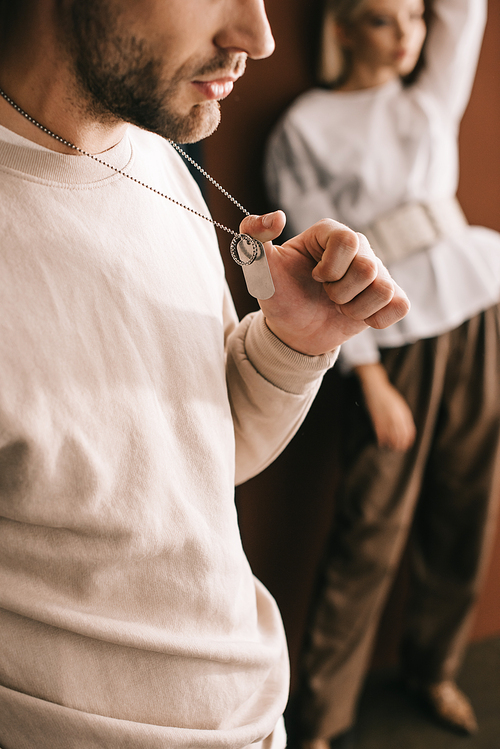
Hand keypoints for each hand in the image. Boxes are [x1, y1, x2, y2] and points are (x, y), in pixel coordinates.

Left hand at [240, 212, 409, 355]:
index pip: (347, 241)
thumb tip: (277, 216)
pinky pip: (400, 306)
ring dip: (355, 308)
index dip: (330, 269)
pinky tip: (358, 315)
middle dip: (340, 293)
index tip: (314, 276)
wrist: (293, 331)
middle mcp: (358, 247)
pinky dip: (376, 319)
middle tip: (326, 294)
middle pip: (367, 268)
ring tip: (339, 305)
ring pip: (384, 290)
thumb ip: (252, 237)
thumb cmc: (280, 295)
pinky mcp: (390, 296)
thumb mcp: (258, 269)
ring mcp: (377, 271)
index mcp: (329, 233)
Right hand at [356, 363, 416, 450]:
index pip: (409, 432)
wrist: (375, 386)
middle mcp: (396, 417)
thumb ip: (404, 416)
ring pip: (391, 438)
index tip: (406, 445)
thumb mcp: (400, 404)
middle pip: (401, 437)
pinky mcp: (376, 420)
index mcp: (404, 413)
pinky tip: (381, 444)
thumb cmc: (387, 395)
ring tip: (390, 448)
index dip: (408, 441)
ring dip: (391, 445)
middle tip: (397, 449)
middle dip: (400, 445)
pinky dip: (381, 442)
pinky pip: (381, 435)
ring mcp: (386, 419)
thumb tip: (407, 429)